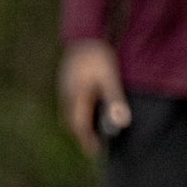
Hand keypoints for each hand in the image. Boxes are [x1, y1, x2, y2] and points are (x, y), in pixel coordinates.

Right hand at [57, 39, 130, 156]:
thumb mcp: (111, 78)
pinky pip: (70, 102)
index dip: (88, 141)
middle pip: (72, 122)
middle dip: (82, 135)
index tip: (96, 152)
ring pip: (69, 112)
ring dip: (79, 123)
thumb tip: (122, 122)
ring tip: (91, 130)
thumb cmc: (99, 57)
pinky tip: (87, 107)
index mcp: (77, 98)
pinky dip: (78, 111)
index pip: (80, 127)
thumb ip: (115, 100)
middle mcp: (67, 95)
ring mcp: (64, 87)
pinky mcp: (66, 80)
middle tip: (93, 144)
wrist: (84, 35)